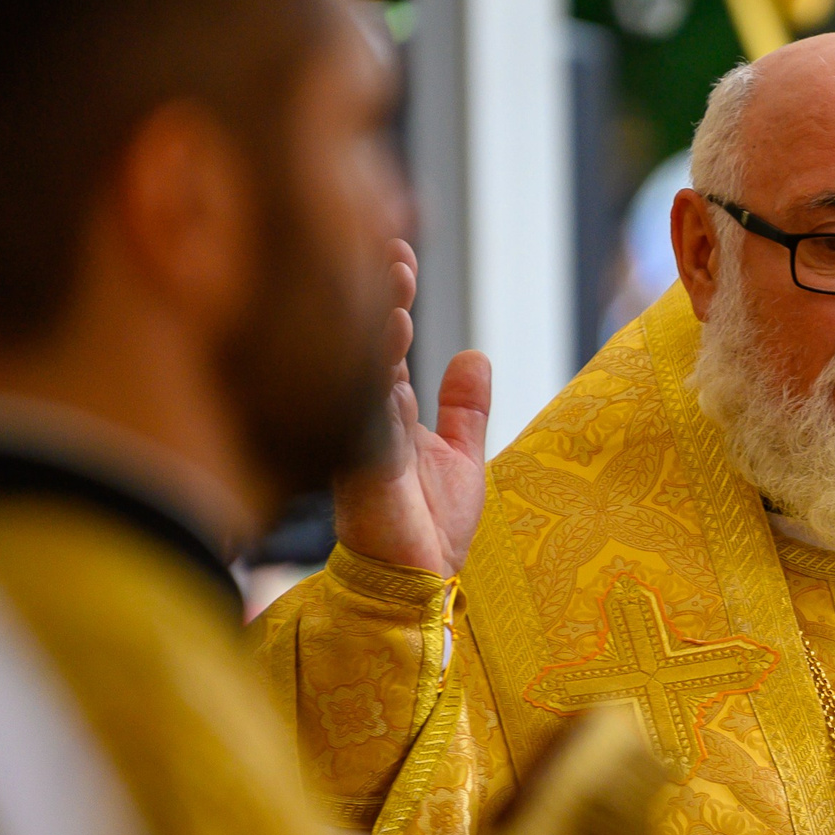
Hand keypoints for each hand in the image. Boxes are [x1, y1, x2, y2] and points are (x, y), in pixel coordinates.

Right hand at [333, 239, 490, 575]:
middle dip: (380, 297)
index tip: (402, 252)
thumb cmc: (429, 525)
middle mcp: (365, 417)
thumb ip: (465, 409)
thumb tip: (474, 355)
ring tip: (398, 294)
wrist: (420, 582)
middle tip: (396, 255)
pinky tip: (392, 353)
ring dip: (378, 334)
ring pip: (362, 377)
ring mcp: (360, 442)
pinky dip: (379, 389)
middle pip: (368, 346)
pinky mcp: (361, 473)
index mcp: (386, 408)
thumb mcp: (460, 456)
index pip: (386, 338)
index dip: (393, 294)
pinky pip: (365, 423)